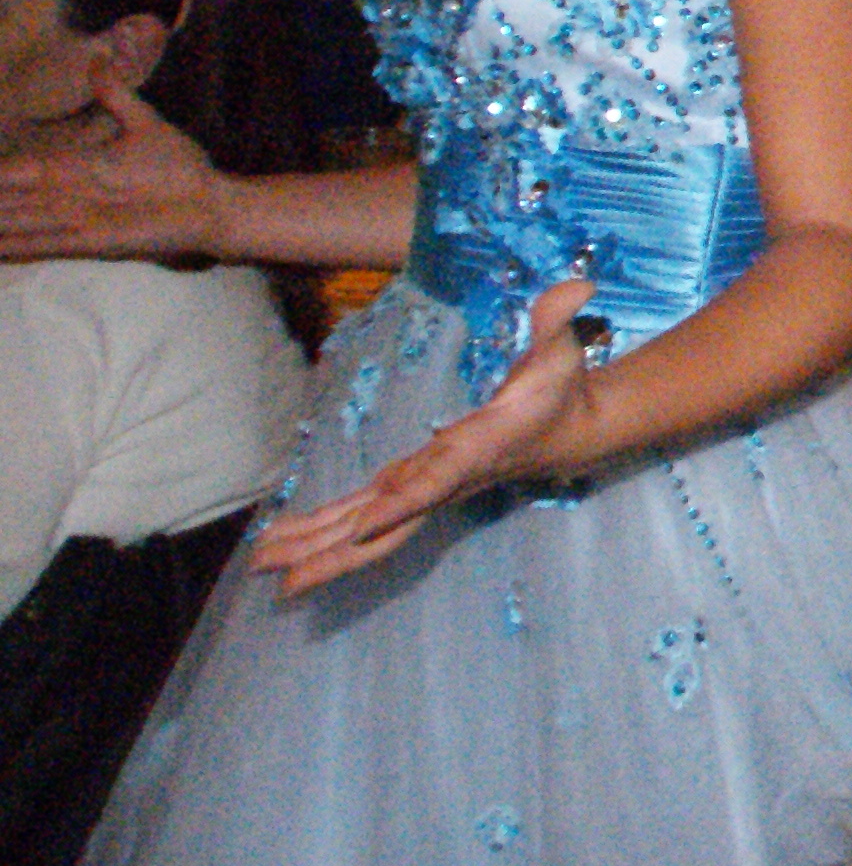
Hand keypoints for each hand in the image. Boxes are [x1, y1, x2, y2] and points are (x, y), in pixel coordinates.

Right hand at [0, 74, 226, 261]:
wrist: (212, 201)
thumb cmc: (179, 167)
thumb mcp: (143, 123)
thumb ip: (115, 96)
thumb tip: (97, 62)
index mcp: (71, 169)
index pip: (15, 171)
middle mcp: (64, 196)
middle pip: (7, 200)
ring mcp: (75, 219)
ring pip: (16, 222)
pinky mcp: (94, 240)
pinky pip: (46, 244)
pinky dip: (16, 245)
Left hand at [254, 274, 599, 596]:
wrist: (569, 435)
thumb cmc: (560, 390)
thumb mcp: (562, 350)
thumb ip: (557, 321)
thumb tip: (577, 285)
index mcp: (474, 451)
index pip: (436, 481)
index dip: (401, 504)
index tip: (363, 527)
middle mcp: (442, 481)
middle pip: (385, 527)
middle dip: (334, 554)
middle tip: (282, 580)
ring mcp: (424, 490)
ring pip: (366, 531)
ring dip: (315, 551)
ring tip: (261, 567)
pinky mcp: (411, 488)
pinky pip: (363, 519)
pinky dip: (323, 534)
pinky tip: (285, 545)